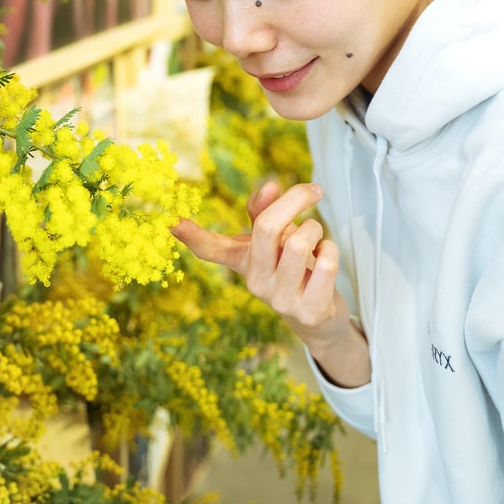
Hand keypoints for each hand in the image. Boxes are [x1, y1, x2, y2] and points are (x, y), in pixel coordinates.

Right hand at [172, 181, 369, 385]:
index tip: (170, 221)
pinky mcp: (309, 312)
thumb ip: (267, 210)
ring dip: (316, 228)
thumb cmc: (293, 267)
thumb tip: (269, 186)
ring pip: (299, 241)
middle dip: (296, 199)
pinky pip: (325, 264)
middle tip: (314, 191)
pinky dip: (332, 250)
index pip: (211, 249)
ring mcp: (280, 300)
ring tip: (317, 237)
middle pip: (267, 226)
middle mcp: (255, 282)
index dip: (191, 235)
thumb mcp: (276, 239)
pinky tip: (327, 257)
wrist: (319, 318)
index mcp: (242, 261)